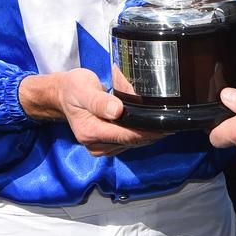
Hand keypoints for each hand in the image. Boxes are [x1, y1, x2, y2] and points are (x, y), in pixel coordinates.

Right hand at [19, 69, 165, 157]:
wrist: (62, 95)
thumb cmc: (73, 89)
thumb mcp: (83, 89)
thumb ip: (99, 101)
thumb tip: (117, 111)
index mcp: (90, 131)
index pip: (126, 136)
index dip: (147, 132)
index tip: (165, 126)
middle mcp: (96, 144)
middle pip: (132, 142)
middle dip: (152, 133)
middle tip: (173, 122)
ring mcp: (101, 147)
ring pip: (132, 144)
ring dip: (148, 134)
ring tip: (164, 121)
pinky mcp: (106, 145)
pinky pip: (128, 142)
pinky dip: (140, 134)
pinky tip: (150, 125)